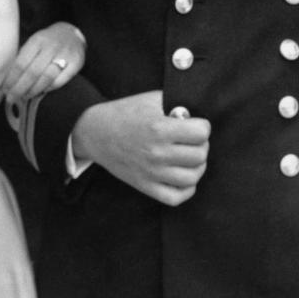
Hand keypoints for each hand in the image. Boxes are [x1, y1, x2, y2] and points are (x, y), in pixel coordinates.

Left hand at [3, 22, 85, 101]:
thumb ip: (24, 57)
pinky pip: (61, 80)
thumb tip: (9, 80)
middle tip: (11, 98)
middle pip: (33, 72)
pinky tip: (42, 92)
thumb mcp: (34, 42)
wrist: (71, 34)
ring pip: (47, 78)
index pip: (21, 63)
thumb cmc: (47, 42)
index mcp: (37, 40)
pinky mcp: (76, 63)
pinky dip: (49, 88)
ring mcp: (65, 54)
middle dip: (20, 88)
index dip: (12, 79)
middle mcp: (51, 46)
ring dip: (34, 90)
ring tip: (24, 96)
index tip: (5, 89)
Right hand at [71, 91, 209, 206]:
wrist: (96, 132)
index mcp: (159, 128)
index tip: (195, 124)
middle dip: (200, 144)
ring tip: (189, 156)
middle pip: (200, 155)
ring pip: (192, 177)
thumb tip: (198, 116)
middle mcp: (156, 153)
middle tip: (191, 140)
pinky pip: (176, 197)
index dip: (202, 126)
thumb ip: (177, 105)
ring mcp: (151, 173)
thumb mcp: (151, 100)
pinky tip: (183, 175)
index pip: (201, 133)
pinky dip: (186, 189)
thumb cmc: (125, 113)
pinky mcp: (145, 186)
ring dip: (196, 166)